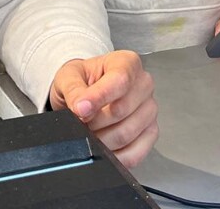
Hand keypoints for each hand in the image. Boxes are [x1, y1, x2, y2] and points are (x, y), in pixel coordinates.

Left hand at [51, 50, 157, 168]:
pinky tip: (102, 148)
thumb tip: (81, 107)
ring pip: (126, 134)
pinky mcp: (150, 133)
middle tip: (80, 121)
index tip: (80, 110)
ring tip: (90, 131)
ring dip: (102, 139)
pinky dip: (114, 156)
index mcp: (127, 63)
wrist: (86, 94)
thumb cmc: (81, 82)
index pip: (120, 80)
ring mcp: (150, 110)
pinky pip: (135, 153)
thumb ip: (74, 89)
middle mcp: (143, 84)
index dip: (99, 98)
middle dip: (95, 121)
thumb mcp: (69, 77)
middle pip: (122, 110)